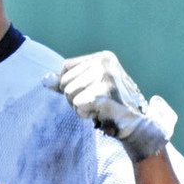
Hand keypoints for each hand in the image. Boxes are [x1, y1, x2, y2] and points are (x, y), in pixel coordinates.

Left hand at [43, 50, 172, 161]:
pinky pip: (78, 106)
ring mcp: (106, 79)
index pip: (65, 69)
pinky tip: (101, 114)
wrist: (138, 125)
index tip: (92, 92)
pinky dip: (86, 114)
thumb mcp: (88, 87)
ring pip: (69, 95)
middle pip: (65, 83)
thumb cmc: (111, 105)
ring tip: (99, 108)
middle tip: (97, 103)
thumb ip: (65, 82)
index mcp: (103, 58)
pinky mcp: (104, 95)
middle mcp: (105, 64)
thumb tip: (45, 79)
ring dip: (80, 107)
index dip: (72, 85)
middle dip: (75, 98)